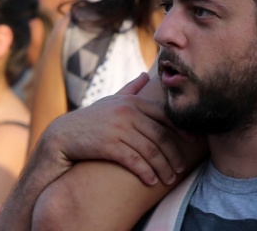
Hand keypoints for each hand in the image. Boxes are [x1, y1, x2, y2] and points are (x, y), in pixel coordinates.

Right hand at [35, 73, 193, 186]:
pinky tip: (151, 181)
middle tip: (180, 168)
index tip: (192, 141)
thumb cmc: (91, 119)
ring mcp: (118, 129)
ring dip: (162, 167)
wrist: (63, 135)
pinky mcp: (109, 145)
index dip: (181, 129)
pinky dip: (145, 172)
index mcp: (132, 102)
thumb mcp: (111, 100)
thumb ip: (130, 89)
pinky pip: (134, 161)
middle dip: (173, 154)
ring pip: (150, 150)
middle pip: (160, 135)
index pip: (164, 114)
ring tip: (168, 178)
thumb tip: (144, 75)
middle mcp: (128, 113)